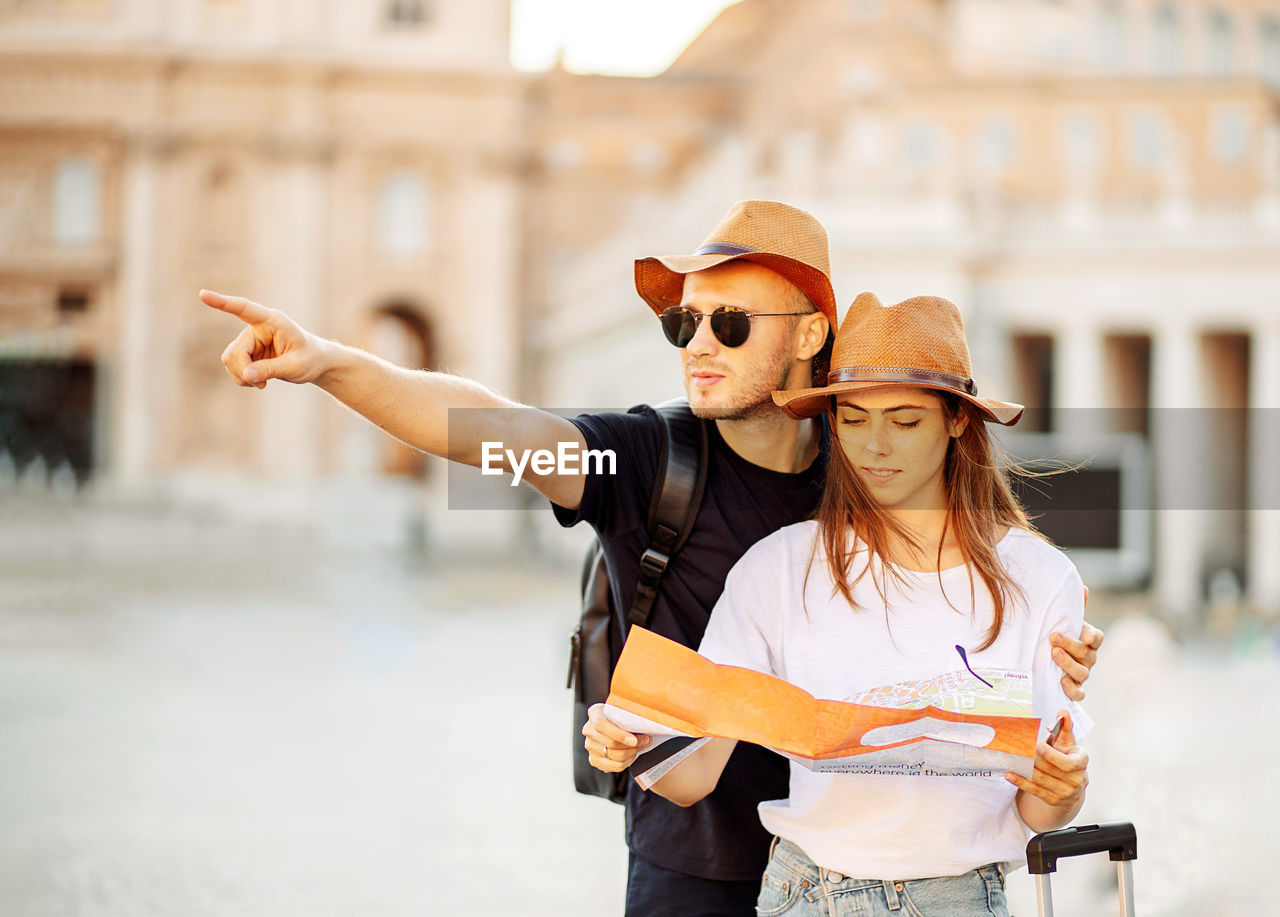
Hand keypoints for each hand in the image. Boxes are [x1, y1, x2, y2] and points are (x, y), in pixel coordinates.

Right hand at [201, 289, 328, 388]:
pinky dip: (242, 378)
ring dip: (242, 376)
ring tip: (263, 384)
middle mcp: (257, 327)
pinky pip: (232, 367)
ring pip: (230, 359)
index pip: (244, 309)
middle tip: (262, 385)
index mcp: (272, 321)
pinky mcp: (246, 352)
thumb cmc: (310, 359)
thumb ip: (272, 369)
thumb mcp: (296, 366)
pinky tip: (259, 382)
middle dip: (243, 370)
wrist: (314, 363)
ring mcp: (249, 340)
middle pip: (235, 350)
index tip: (203, 295)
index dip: (223, 303)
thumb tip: (246, 375)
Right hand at [582, 703, 650, 773]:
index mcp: (594, 713)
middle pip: (611, 743)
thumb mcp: (622, 708)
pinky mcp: (594, 760)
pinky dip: (628, 761)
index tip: (634, 740)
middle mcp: (588, 730)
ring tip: (642, 746)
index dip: (618, 734)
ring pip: (615, 756)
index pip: (601, 725)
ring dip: (633, 752)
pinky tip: (633, 754)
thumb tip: (646, 723)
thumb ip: (629, 713)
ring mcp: (590, 746)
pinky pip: (615, 766)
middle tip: (647, 740)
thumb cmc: (619, 714)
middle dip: (634, 744)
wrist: (611, 723)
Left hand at [1005, 710, 1087, 810]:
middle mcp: (1076, 779)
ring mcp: (1064, 792)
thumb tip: (1063, 712)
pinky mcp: (1052, 800)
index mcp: (1080, 762)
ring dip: (1024, 769)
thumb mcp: (1068, 744)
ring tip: (1010, 759)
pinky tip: (1010, 774)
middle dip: (1033, 759)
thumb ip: (1065, 728)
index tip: (1037, 745)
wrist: (1072, 786)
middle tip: (1018, 749)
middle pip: (1050, 769)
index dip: (1052, 755)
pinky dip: (1021, 782)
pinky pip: (1034, 790)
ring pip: (1041, 780)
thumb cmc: (1067, 758)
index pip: (1068, 762)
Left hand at [1052, 612, 1103, 700]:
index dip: (1092, 635)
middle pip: (1086, 653)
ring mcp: (1082, 673)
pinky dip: (1072, 689)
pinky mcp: (1075, 689)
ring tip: (1054, 654)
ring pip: (1082, 673)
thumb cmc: (1060, 635)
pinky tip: (1062, 681)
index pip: (1097, 637)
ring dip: (1069, 664)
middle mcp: (1088, 658)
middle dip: (1071, 645)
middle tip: (1053, 637)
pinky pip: (1079, 693)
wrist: (1048, 659)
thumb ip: (1074, 607)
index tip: (1085, 634)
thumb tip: (1083, 587)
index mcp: (1088, 640)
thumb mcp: (1065, 621)